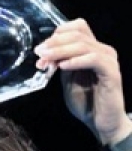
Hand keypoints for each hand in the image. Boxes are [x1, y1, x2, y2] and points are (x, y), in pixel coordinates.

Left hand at [34, 18, 129, 143]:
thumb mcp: (67, 80)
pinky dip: (76, 61)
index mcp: (92, 50)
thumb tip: (45, 53)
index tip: (41, 49)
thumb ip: (59, 64)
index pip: (78, 27)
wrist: (101, 122)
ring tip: (46, 59)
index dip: (57, 34)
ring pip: (83, 45)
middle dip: (54, 43)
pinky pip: (94, 60)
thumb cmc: (86, 102)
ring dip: (61, 51)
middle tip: (39, 53)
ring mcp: (108, 61)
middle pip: (78, 34)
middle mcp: (102, 51)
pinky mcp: (111, 73)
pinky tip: (63, 67)